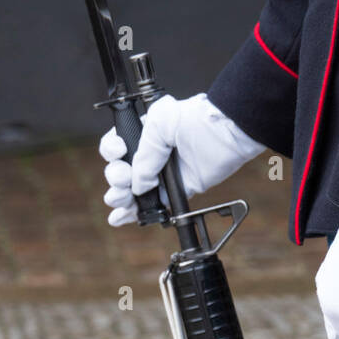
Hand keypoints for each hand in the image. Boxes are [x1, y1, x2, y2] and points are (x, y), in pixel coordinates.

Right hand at [100, 93, 263, 226]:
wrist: (226, 134)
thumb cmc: (196, 120)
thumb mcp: (161, 124)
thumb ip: (145, 155)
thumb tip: (139, 185)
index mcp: (141, 133)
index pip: (115, 146)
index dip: (112, 153)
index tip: (120, 153)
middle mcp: (149, 155)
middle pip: (119, 171)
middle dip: (116, 178)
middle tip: (126, 180)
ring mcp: (161, 175)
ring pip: (131, 191)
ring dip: (120, 197)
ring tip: (122, 199)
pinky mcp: (175, 191)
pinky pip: (152, 205)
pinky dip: (134, 213)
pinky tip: (121, 218)